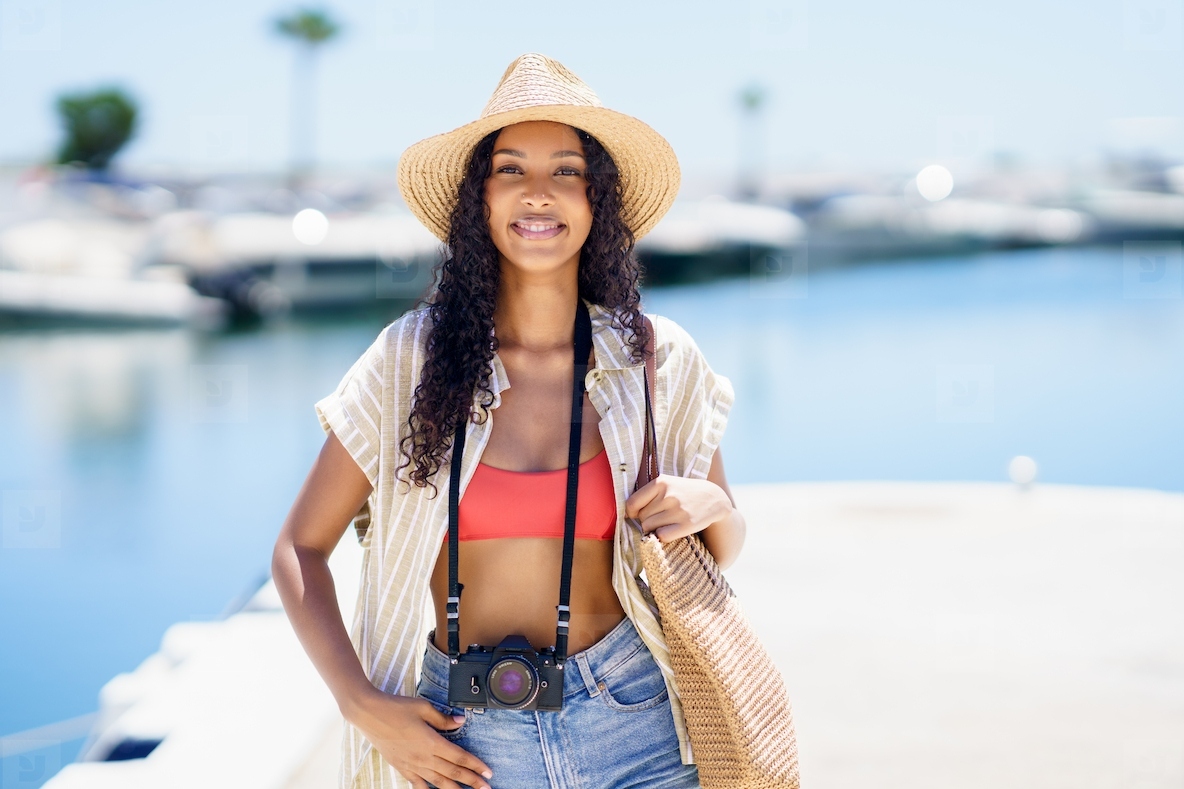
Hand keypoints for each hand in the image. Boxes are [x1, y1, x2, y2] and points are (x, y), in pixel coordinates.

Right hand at [344, 688, 492, 788]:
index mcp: (431, 741)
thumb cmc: (395, 707)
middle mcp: (423, 757)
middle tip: (486, 788)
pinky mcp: (401, 767)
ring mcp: (411, 764)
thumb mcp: (423, 707)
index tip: (488, 772)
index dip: (476, 766)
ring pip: (437, 782)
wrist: (368, 713)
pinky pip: (417, 784)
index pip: (460, 757)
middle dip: (471, 781)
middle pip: (453, 772)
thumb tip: (461, 721)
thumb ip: (443, 718)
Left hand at [624, 474, 733, 542]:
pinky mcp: (687, 524)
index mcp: (661, 482)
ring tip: (666, 523)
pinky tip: (672, 530)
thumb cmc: (683, 492)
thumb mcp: (666, 484)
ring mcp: (678, 510)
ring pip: (649, 528)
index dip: (631, 513)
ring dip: (654, 529)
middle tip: (660, 517)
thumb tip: (626, 514)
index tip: (636, 515)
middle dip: (646, 521)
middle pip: (641, 518)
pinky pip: (662, 536)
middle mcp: (669, 495)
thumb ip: (647, 495)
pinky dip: (663, 536)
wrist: (713, 498)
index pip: (632, 504)